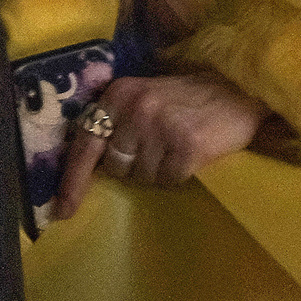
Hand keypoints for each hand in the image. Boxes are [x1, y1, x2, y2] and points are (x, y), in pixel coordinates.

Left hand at [53, 73, 269, 218]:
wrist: (239, 89)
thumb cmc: (187, 98)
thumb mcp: (144, 98)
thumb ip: (116, 123)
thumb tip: (89, 168)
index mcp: (118, 94)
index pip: (85, 143)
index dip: (72, 180)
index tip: (62, 210)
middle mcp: (135, 109)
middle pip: (115, 167)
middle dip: (131, 167)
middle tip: (156, 149)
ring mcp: (161, 128)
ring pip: (142, 178)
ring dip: (157, 172)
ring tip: (175, 148)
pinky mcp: (187, 147)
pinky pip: (169, 182)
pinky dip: (178, 176)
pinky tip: (190, 156)